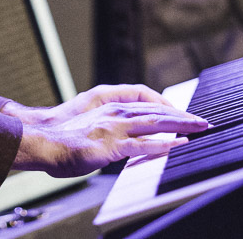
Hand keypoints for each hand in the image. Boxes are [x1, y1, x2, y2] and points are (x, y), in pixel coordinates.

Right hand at [5, 85, 208, 177]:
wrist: (41, 140)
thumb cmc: (59, 133)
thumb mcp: (85, 119)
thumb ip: (105, 120)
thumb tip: (119, 130)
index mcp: (107, 101)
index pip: (144, 97)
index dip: (165, 103)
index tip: (180, 112)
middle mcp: (114, 110)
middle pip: (156, 109)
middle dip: (181, 115)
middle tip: (201, 120)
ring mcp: (114, 126)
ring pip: (155, 122)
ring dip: (181, 125)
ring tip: (199, 128)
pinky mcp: (112, 145)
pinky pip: (143, 144)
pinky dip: (164, 144)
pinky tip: (179, 145)